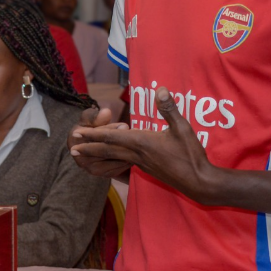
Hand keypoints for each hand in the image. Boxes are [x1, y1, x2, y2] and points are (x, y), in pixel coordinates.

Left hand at [70, 87, 217, 201]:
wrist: (199, 182)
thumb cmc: (191, 155)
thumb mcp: (183, 128)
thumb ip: (169, 108)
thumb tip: (159, 89)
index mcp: (142, 143)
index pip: (112, 138)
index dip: (93, 135)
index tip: (77, 134)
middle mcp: (137, 154)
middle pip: (107, 150)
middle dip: (88, 148)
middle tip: (71, 148)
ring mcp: (141, 163)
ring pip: (113, 158)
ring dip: (96, 156)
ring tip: (82, 157)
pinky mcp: (146, 168)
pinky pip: (122, 163)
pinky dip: (111, 161)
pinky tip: (110, 160)